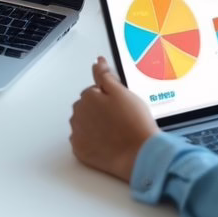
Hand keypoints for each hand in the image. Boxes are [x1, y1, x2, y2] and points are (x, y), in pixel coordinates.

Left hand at [69, 57, 159, 181]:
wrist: (140, 155)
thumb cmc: (134, 123)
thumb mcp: (122, 91)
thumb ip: (105, 75)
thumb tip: (97, 62)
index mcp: (87, 96)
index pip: (93, 90)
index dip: (108, 96)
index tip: (119, 105)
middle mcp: (78, 114)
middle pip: (86, 106)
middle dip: (99, 109)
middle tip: (119, 118)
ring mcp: (78, 134)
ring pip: (83, 122)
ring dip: (94, 124)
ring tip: (114, 130)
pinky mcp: (80, 151)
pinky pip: (82, 140)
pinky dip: (91, 140)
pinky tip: (106, 142)